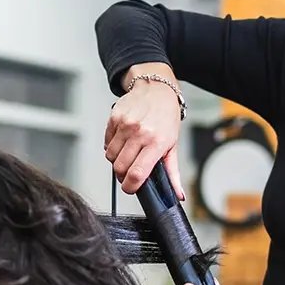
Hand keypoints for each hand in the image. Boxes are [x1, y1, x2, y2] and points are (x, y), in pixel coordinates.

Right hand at [105, 66, 183, 196]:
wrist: (156, 89)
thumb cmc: (166, 117)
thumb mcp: (173, 145)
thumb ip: (172, 173)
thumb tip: (178, 195)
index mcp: (156, 142)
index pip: (137, 174)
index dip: (130, 187)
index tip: (130, 188)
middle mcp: (140, 133)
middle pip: (120, 168)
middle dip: (123, 175)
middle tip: (129, 171)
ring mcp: (125, 125)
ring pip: (110, 156)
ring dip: (116, 160)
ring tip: (127, 153)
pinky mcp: (114, 118)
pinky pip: (106, 142)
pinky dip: (112, 146)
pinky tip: (122, 141)